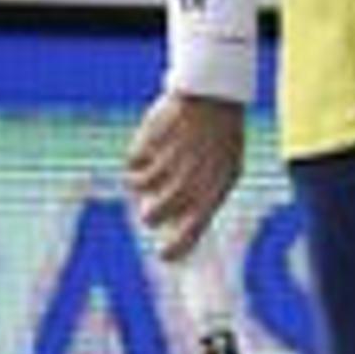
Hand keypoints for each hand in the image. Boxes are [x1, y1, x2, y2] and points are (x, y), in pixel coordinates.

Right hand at [124, 89, 246, 256]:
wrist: (214, 96)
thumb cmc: (220, 139)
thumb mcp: (223, 170)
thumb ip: (202, 200)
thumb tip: (173, 228)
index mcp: (215, 188)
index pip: (193, 229)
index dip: (177, 248)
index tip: (164, 257)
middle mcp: (191, 178)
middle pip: (152, 215)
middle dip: (149, 213)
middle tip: (153, 203)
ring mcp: (169, 161)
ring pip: (138, 188)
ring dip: (141, 181)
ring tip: (157, 164)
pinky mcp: (151, 142)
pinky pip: (131, 163)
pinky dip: (138, 157)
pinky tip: (157, 142)